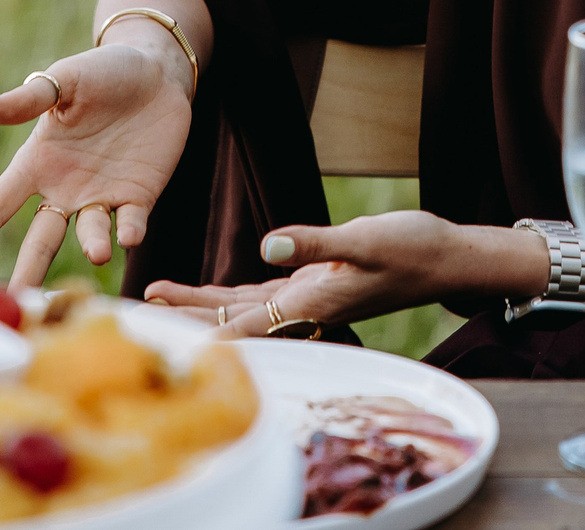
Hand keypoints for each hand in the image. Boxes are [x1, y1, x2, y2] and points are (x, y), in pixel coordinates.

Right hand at [0, 42, 193, 292]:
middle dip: (28, 272)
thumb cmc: (102, 72)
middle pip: (40, 239)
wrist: (157, 72)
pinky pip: (131, 222)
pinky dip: (130, 231)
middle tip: (17, 304)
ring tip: (97, 252)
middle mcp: (65, 188)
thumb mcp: (63, 82)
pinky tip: (130, 235)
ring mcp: (102, 195)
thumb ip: (27, 100)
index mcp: (38, 164)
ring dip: (92, 244)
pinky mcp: (140, 196)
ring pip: (90, 234)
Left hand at [143, 212, 549, 339]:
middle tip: (139, 308)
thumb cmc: (412, 248)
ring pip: (241, 305)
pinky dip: (230, 292)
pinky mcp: (314, 282)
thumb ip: (315, 242)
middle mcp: (304, 306)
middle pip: (232, 316)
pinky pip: (262, 293)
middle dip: (187, 314)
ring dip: (201, 301)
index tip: (167, 346)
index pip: (248, 326)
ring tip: (157, 293)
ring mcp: (308, 296)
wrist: (446, 256)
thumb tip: (267, 242)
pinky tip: (208, 290)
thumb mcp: (365, 238)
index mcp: (312, 301)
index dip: (207, 337)